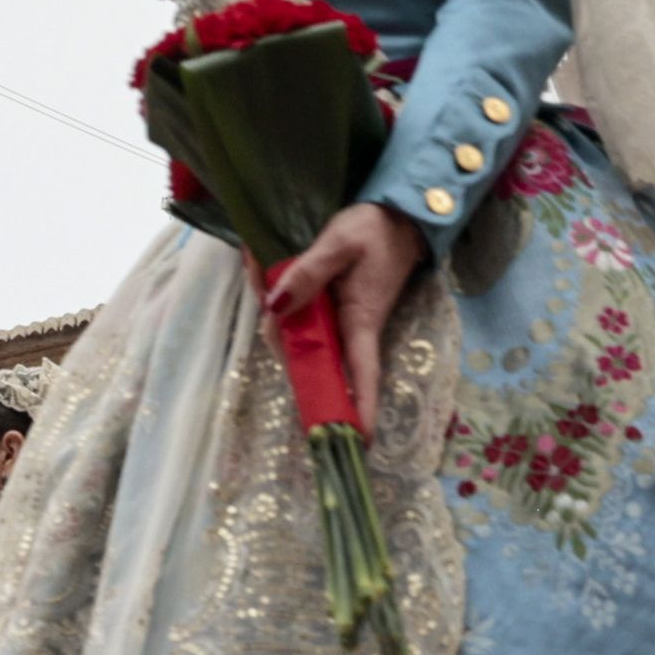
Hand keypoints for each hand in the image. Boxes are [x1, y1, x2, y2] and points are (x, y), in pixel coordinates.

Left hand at [265, 199, 425, 425]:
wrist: (398, 214)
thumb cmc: (376, 230)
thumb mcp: (340, 244)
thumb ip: (307, 274)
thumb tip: (275, 306)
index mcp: (360, 322)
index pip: (361, 375)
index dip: (356, 408)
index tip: (354, 440)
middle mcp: (349, 330)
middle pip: (311, 358)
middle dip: (279, 335)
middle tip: (259, 273)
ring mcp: (340, 322)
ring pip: (299, 336)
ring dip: (274, 311)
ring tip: (256, 259)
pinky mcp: (332, 309)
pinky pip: (300, 317)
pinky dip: (280, 298)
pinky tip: (263, 264)